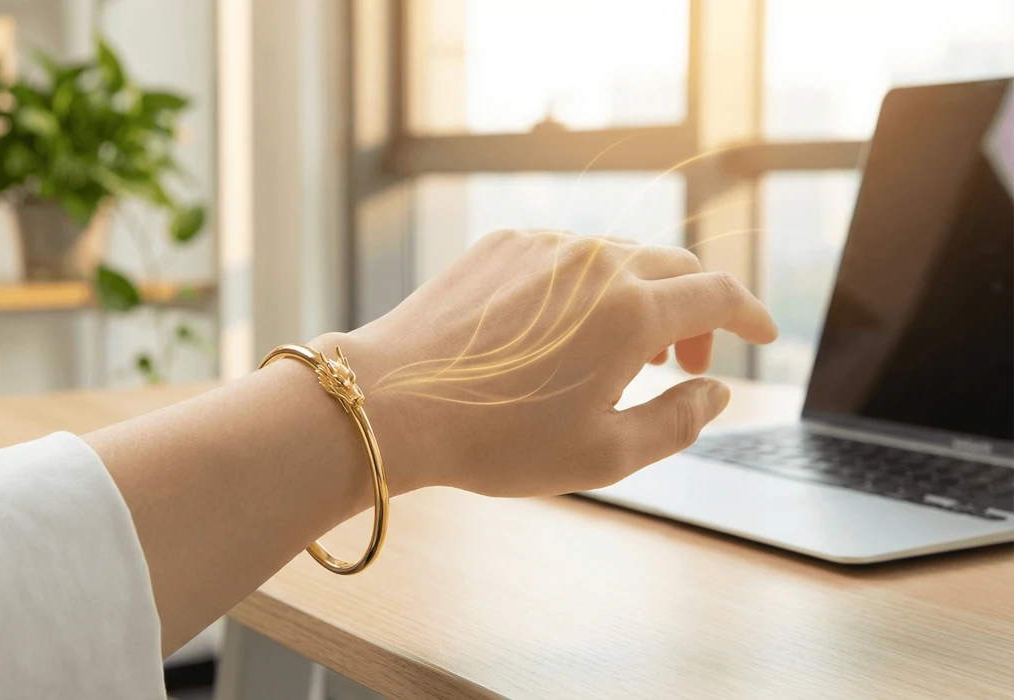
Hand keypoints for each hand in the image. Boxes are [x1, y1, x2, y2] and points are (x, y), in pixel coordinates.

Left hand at [317, 230, 776, 497]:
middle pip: (675, 269)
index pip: (719, 294)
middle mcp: (594, 262)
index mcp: (631, 312)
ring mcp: (544, 245)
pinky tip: (560, 335)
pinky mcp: (501, 245)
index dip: (751, 314)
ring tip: (621, 356)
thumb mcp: (605, 454)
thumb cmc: (495, 439)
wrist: (393, 403)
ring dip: (639, 300)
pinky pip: (565, 257)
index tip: (764, 334)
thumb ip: (680, 420)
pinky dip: (585, 289)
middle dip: (697, 313)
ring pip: (619, 260)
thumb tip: (719, 391)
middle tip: (685, 364)